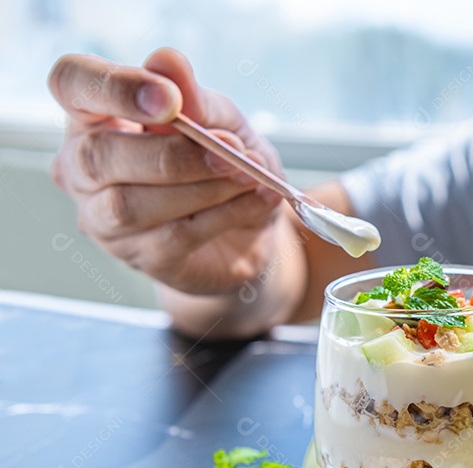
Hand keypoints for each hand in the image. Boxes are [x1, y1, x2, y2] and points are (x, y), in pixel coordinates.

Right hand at [49, 48, 284, 295]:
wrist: (251, 231)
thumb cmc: (221, 165)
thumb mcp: (222, 122)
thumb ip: (196, 98)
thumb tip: (169, 63)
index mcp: (94, 115)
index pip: (72, 84)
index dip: (113, 87)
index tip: (169, 100)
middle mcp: (83, 167)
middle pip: (97, 156)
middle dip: (171, 154)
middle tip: (228, 149)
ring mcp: (105, 219)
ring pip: (130, 204)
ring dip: (201, 187)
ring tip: (249, 176)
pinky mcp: (141, 258)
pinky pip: (175, 236)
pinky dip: (225, 214)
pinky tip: (258, 199)